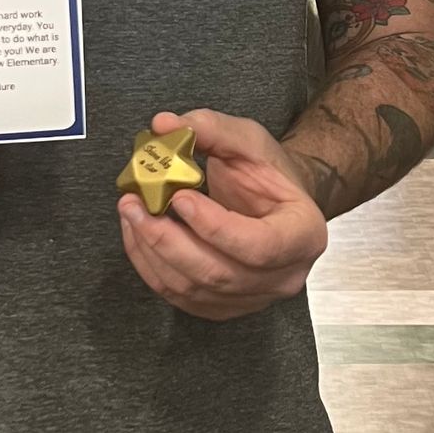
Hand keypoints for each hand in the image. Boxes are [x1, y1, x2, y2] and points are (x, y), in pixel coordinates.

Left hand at [118, 108, 328, 321]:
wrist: (277, 205)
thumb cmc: (269, 174)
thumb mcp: (248, 141)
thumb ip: (210, 129)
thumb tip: (163, 125)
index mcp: (303, 236)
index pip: (258, 246)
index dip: (215, 227)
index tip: (179, 198)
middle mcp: (283, 277)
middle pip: (218, 274)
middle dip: (166, 240)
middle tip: (134, 203)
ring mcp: (252, 298)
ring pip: (191, 288)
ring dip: (151, 251)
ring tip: (130, 211)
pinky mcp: (221, 307)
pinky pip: (178, 296)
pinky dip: (150, 265)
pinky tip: (137, 233)